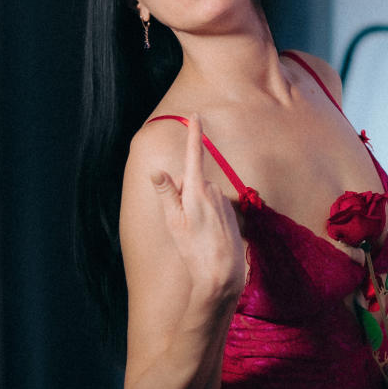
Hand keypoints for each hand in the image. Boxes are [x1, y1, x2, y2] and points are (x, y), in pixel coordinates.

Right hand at [150, 114, 246, 302]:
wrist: (222, 273)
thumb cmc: (194, 249)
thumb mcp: (174, 222)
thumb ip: (167, 194)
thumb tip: (157, 171)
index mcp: (197, 190)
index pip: (193, 155)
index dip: (194, 134)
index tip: (194, 116)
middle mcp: (213, 191)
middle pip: (191, 182)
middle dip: (184, 194)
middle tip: (182, 222)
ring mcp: (224, 201)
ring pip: (202, 195)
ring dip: (195, 207)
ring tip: (196, 232)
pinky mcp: (230, 211)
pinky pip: (213, 205)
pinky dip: (207, 215)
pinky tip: (207, 235)